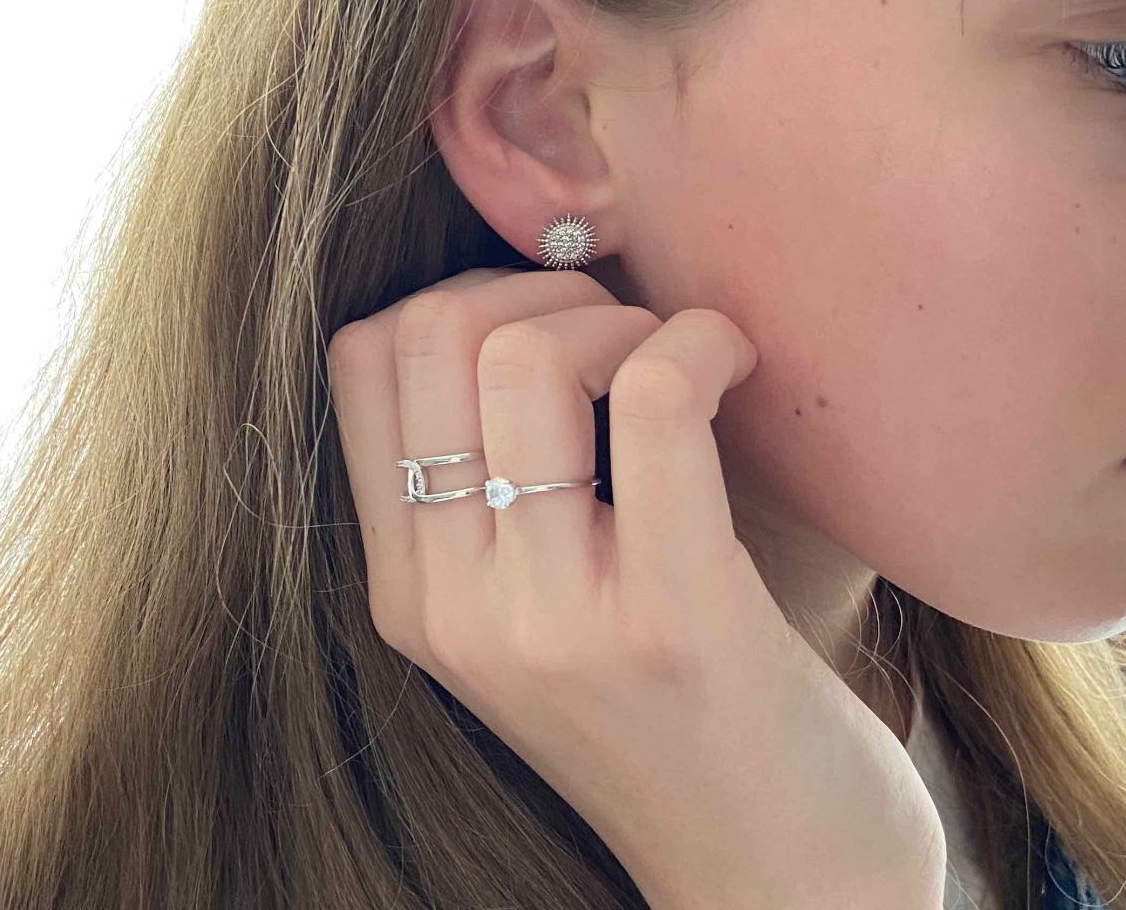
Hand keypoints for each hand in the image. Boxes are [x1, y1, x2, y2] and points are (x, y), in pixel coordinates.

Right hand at [326, 266, 946, 909]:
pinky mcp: (670, 620)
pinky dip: (697, 343)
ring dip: (618, 317)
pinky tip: (735, 364)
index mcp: (408, 592)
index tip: (548, 327)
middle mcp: (452, 607)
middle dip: (538, 288)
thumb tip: (518, 308)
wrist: (778, 881)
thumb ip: (492, 493)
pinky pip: (653, 401)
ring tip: (679, 361)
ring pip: (529, 358)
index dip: (460, 298)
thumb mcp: (533, 614)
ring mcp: (550, 621)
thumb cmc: (671, 718)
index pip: (361, 359)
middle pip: (433, 334)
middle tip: (621, 332)